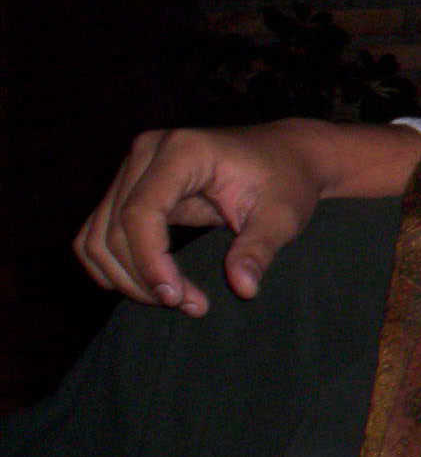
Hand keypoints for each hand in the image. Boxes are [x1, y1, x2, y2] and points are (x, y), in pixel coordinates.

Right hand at [72, 120, 420, 313]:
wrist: (286, 156)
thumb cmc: (286, 182)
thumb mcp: (283, 216)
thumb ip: (259, 248)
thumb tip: (243, 288)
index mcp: (184, 150)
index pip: (141, 212)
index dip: (149, 261)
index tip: (175, 298)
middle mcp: (149, 151)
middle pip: (114, 228)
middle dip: (143, 278)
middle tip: (190, 306)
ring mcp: (134, 167)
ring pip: (98, 235)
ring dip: (126, 278)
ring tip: (177, 300)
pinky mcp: (130, 186)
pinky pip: (100, 233)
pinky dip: (117, 266)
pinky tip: (155, 287)